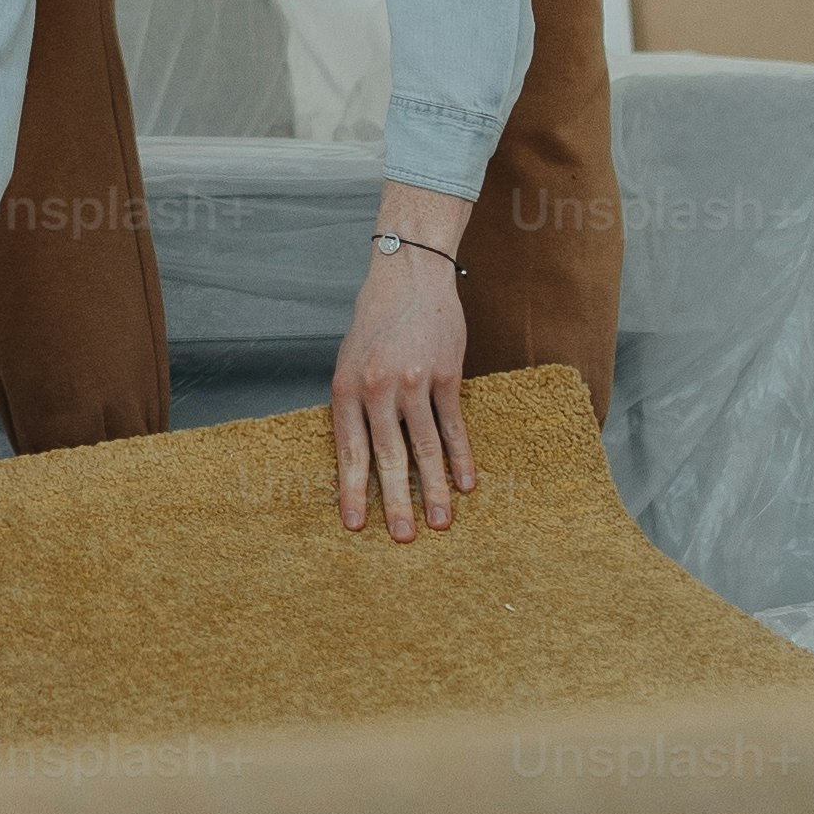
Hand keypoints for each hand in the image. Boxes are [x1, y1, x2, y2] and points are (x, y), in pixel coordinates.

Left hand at [333, 217, 479, 542]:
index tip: (356, 525)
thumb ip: (353, 405)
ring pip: (425, 447)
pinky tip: (466, 484)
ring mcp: (415, 381)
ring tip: (440, 523)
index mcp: (346, 388)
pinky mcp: (446, 374)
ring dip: (435, 489)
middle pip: (389, 456)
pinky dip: (461, 457)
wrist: (408, 275)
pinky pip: (453, 425)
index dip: (353, 490)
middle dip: (396, 501)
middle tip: (403, 538)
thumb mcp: (348, 361)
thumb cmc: (374, 323)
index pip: (349, 450)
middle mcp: (378, 388)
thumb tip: (358, 457)